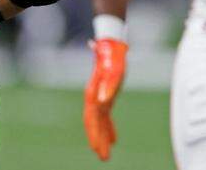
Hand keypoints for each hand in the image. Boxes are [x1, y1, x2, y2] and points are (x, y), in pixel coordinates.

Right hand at [84, 38, 127, 160]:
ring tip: (106, 155)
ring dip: (103, 138)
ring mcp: (99, 98)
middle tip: (104, 158)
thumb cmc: (112, 57)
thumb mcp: (113, 71)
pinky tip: (114, 140)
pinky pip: (106, 117)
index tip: (96, 148)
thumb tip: (103, 102)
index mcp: (93, 93)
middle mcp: (94, 98)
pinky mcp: (107, 97)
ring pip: (100, 122)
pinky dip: (109, 129)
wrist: (111, 47)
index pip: (91, 119)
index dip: (94, 134)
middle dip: (98, 141)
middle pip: (94, 124)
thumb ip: (107, 85)